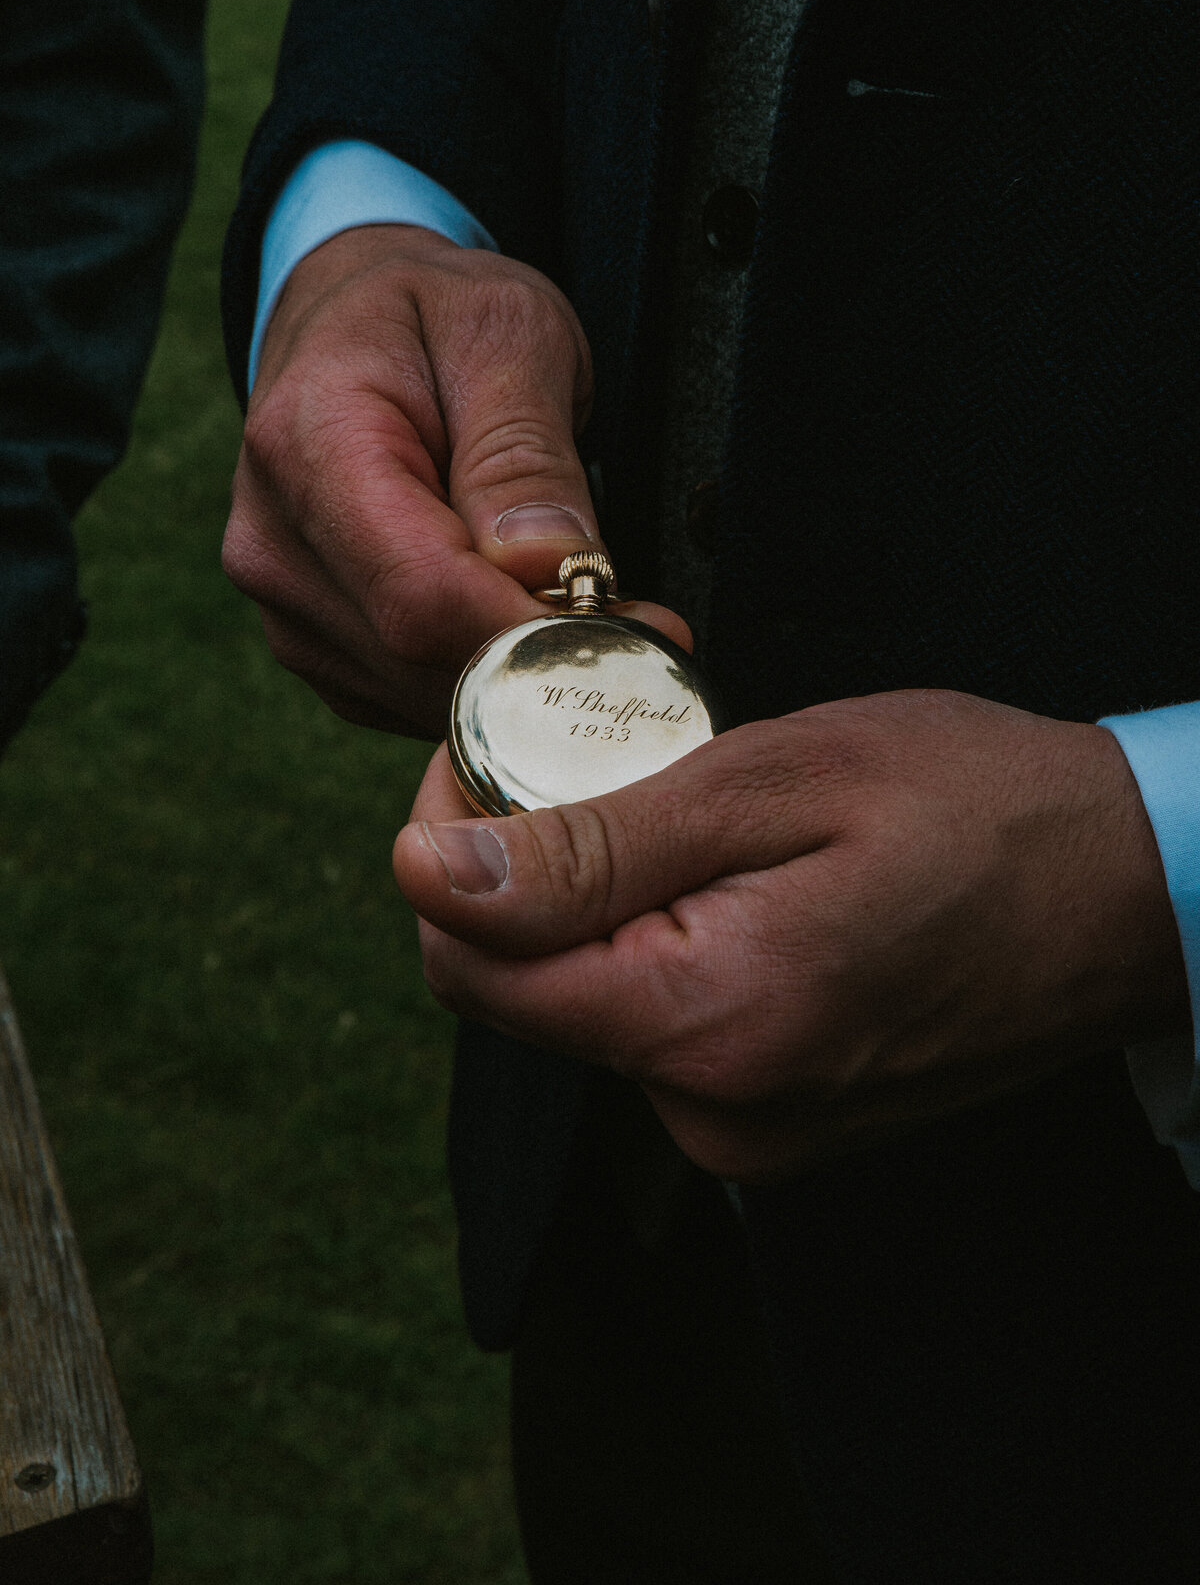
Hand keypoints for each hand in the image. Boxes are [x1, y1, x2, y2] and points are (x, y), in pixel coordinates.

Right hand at [222, 224, 686, 733]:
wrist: (349, 319)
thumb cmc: (432, 314)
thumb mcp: (505, 334)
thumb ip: (523, 452)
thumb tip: (545, 566)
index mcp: (307, 447)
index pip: (419, 592)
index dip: (531, 632)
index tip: (635, 626)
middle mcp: (274, 545)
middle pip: (422, 659)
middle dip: (544, 658)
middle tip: (644, 625)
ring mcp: (285, 608)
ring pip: (422, 696)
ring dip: (521, 677)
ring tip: (594, 611)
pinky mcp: (317, 647)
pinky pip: (412, 701)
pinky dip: (486, 681)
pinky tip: (529, 624)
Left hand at [393, 689, 1188, 1179]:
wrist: (1133, 893)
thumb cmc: (981, 809)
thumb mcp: (779, 780)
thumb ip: (594, 845)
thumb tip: (425, 875)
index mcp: (706, 1026)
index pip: (469, 962)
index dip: (450, 841)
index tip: (491, 745)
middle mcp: (711, 1114)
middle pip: (521, 985)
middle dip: (535, 862)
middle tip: (615, 753)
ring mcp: (745, 1134)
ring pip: (587, 1001)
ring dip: (607, 899)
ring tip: (701, 809)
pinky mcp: (772, 1123)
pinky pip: (659, 1027)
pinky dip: (663, 944)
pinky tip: (738, 878)